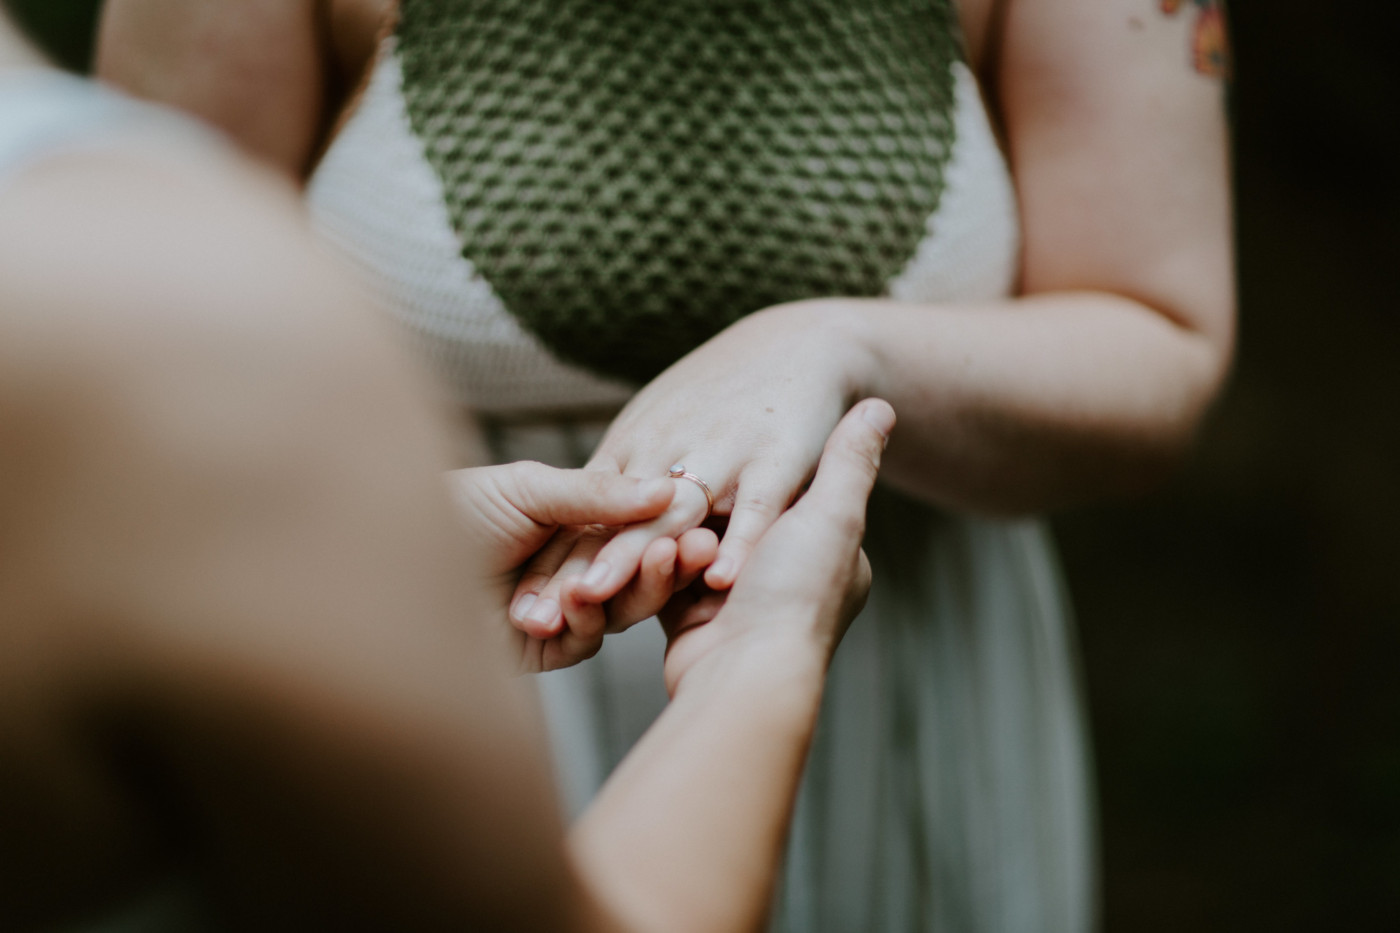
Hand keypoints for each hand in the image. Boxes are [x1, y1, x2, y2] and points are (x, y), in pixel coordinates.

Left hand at [448, 461, 715, 670]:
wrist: (382, 560)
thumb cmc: (450, 511)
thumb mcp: (526, 489)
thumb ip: (595, 494)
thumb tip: (667, 490)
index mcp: (576, 527)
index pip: (637, 532)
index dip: (671, 529)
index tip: (704, 522)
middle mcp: (574, 570)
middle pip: (638, 573)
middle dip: (668, 561)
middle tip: (698, 548)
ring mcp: (560, 613)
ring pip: (619, 610)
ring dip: (636, 588)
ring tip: (653, 561)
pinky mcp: (541, 652)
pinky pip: (582, 640)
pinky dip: (584, 618)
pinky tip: (574, 600)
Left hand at [508, 302, 872, 636]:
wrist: (798, 342)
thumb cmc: (722, 395)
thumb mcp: (656, 428)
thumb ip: (619, 483)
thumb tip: (576, 547)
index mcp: (632, 450)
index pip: (580, 516)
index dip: (551, 565)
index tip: (515, 610)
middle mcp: (667, 451)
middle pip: (615, 519)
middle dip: (576, 566)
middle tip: (541, 611)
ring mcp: (721, 453)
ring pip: (672, 512)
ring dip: (635, 555)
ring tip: (604, 594)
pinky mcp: (777, 458)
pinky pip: (754, 507)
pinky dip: (739, 542)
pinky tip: (723, 579)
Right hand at [657, 399, 893, 695]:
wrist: (746, 679)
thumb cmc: (796, 598)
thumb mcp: (833, 515)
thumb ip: (850, 460)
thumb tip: (882, 406)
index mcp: (823, 547)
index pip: (778, 488)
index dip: (744, 475)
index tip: (722, 464)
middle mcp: (779, 572)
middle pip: (725, 514)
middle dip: (698, 516)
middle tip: (680, 503)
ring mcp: (732, 597)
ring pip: (688, 542)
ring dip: (674, 545)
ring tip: (672, 550)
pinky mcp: (686, 615)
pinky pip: (662, 575)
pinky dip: (655, 571)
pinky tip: (656, 565)